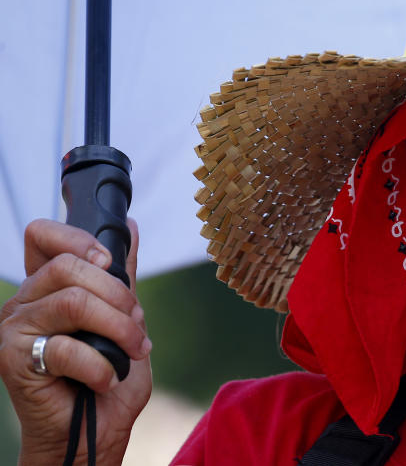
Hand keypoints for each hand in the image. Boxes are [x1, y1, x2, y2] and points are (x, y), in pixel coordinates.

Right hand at [0, 219, 152, 465]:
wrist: (94, 434)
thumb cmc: (108, 378)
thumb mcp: (125, 318)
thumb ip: (122, 276)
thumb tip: (129, 227)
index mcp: (47, 287)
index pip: (42, 235)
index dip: (77, 238)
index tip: (108, 260)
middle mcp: (24, 303)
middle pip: (67, 265)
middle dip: (117, 294)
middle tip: (136, 325)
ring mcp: (14, 331)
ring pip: (72, 302)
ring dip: (117, 329)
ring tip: (131, 351)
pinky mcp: (14, 361)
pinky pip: (66, 347)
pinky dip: (101, 366)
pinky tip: (106, 379)